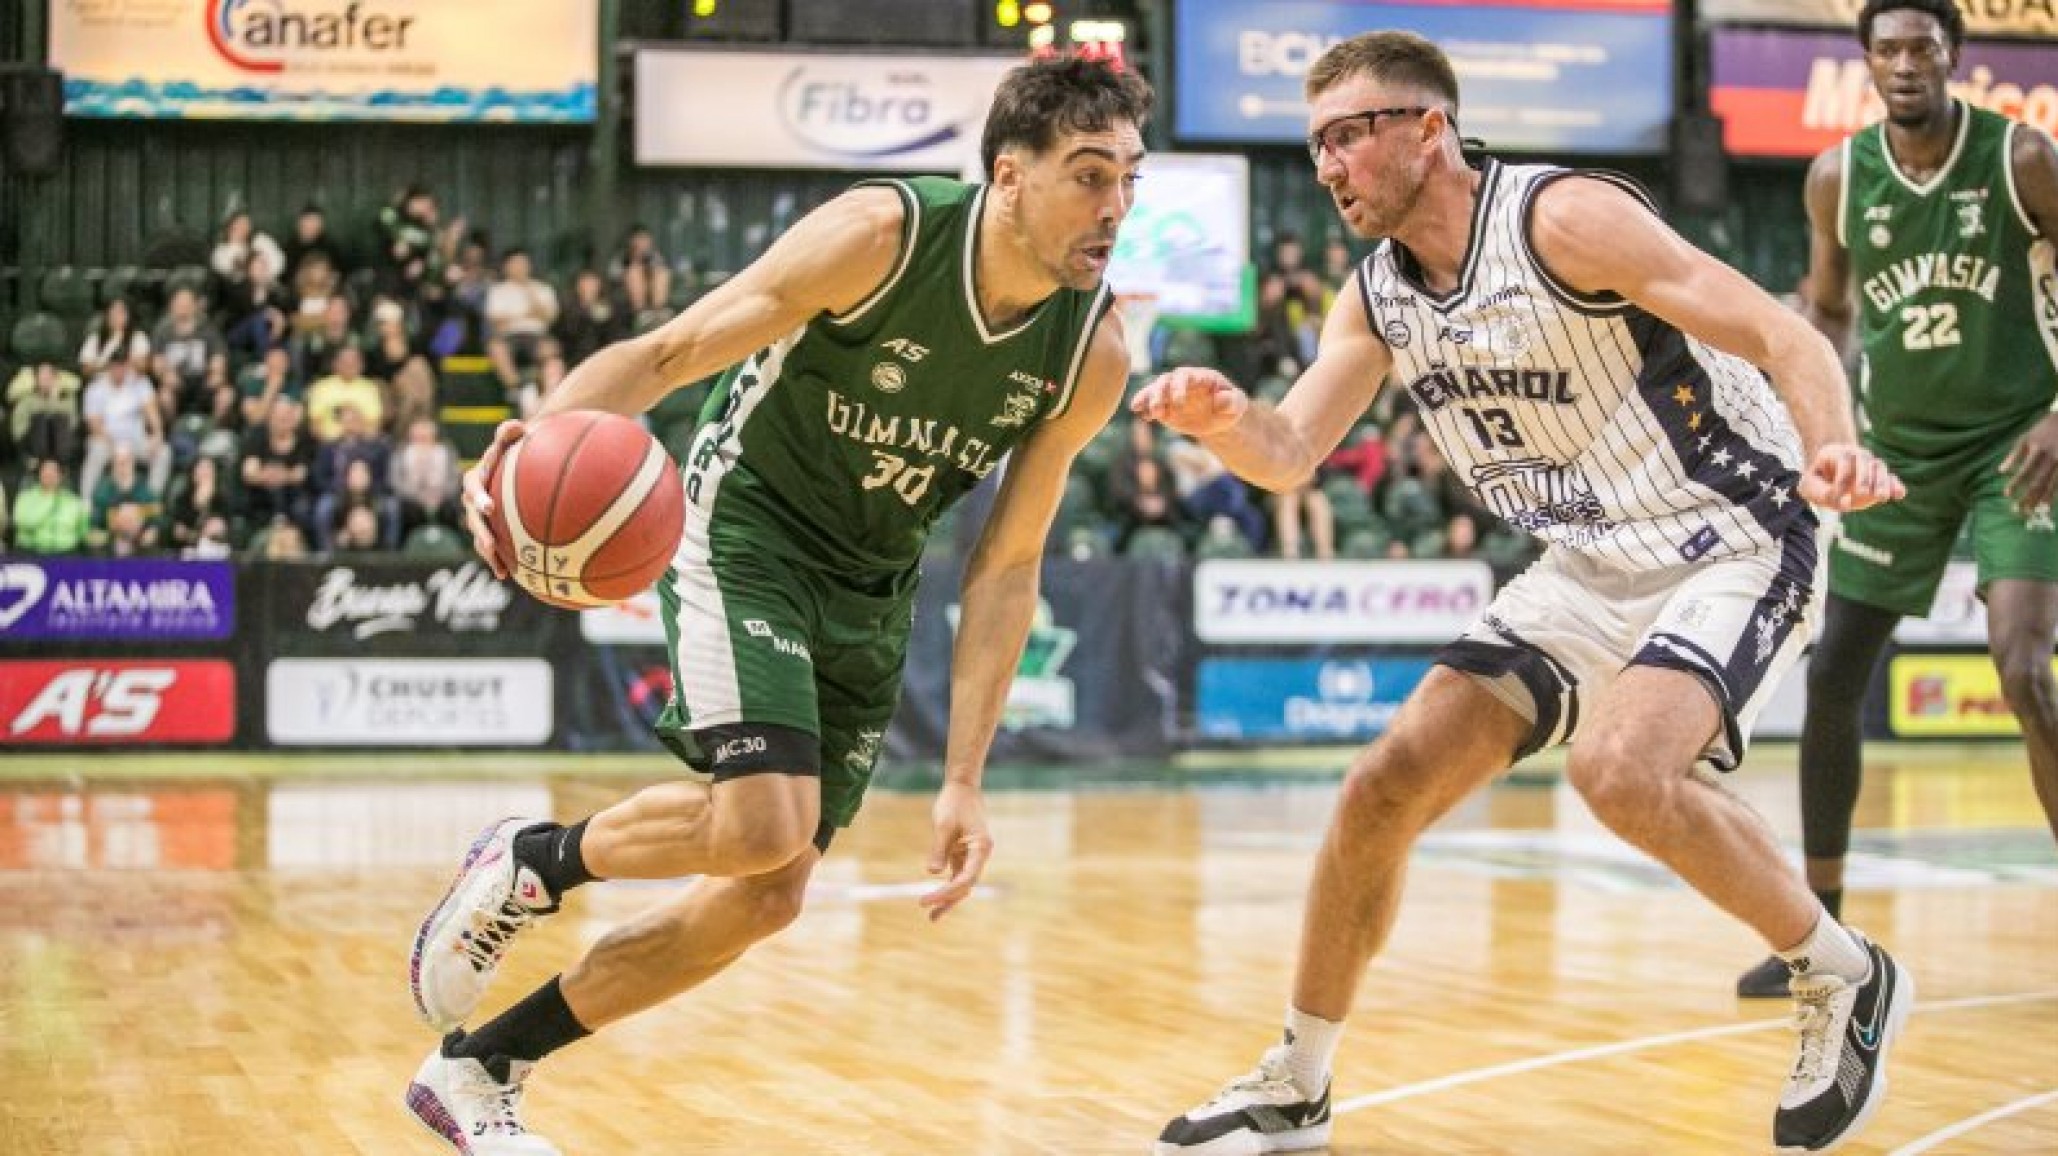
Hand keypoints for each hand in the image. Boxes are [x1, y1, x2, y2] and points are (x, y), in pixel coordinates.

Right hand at [461, 419, 526, 577]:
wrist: (519, 461)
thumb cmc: (518, 448)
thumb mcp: (515, 438)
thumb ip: (511, 432)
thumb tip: (515, 425)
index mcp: (477, 477)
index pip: (473, 485)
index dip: (479, 496)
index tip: (489, 507)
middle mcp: (474, 498)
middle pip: (472, 517)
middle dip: (480, 532)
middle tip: (490, 544)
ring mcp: (481, 516)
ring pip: (479, 535)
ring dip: (487, 551)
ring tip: (497, 564)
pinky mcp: (491, 528)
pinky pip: (492, 547)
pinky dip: (498, 560)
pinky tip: (507, 575)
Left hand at [918, 780, 992, 922]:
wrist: (962, 788)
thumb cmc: (954, 803)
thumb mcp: (944, 825)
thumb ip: (939, 849)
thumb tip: (933, 873)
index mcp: (981, 848)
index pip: (965, 879)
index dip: (945, 893)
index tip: (925, 900)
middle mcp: (980, 855)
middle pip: (966, 886)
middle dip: (948, 901)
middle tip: (929, 915)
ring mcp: (973, 856)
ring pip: (962, 883)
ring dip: (948, 898)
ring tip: (932, 916)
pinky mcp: (964, 854)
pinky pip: (957, 875)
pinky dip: (947, 886)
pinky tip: (936, 897)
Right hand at [1129, 367, 1249, 437]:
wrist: (1218, 418)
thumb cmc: (1230, 407)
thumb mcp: (1237, 405)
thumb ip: (1232, 401)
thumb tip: (1220, 400)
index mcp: (1200, 377)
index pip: (1187, 376)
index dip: (1180, 386)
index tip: (1179, 402)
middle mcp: (1183, 381)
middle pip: (1166, 380)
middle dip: (1160, 394)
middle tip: (1159, 411)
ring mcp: (1171, 392)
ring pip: (1155, 389)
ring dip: (1149, 399)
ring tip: (1147, 412)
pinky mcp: (1163, 405)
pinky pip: (1149, 402)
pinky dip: (1143, 405)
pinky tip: (1139, 413)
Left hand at [1797, 442, 1903, 511]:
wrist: (1828, 472)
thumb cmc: (1816, 480)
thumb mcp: (1809, 486)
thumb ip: (1820, 493)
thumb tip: (1844, 504)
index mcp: (1836, 454)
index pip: (1843, 462)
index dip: (1842, 479)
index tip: (1838, 498)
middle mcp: (1857, 456)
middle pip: (1865, 461)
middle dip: (1864, 477)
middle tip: (1861, 493)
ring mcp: (1870, 466)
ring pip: (1880, 468)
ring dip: (1882, 482)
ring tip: (1881, 497)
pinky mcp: (1880, 479)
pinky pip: (1891, 479)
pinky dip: (1896, 486)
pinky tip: (1899, 495)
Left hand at [2001, 413, 2057, 514]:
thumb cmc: (2042, 430)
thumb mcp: (2025, 438)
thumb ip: (2014, 455)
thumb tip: (2001, 471)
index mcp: (2037, 449)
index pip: (2025, 470)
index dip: (2016, 483)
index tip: (2006, 494)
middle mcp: (2051, 457)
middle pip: (2038, 480)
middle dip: (2028, 496)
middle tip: (2018, 509)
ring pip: (2051, 484)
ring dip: (2041, 499)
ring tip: (2032, 511)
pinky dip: (2053, 494)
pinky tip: (2048, 504)